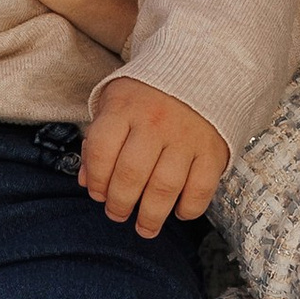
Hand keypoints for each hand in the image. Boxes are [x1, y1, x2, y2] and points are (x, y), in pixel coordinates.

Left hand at [79, 81, 228, 234]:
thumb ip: (97, 140)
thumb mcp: (115, 104)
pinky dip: (190, 208)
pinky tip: (179, 212)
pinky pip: (201, 188)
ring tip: (145, 227)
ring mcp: (186, 136)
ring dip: (151, 215)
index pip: (101, 151)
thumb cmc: (149, 95)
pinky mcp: (213, 150)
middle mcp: (155, 122)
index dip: (95, 180)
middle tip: (117, 214)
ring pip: (165, 187)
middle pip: (131, 174)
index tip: (97, 194)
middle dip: (120, 204)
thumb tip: (86, 182)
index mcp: (125, 108)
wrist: (200, 71)